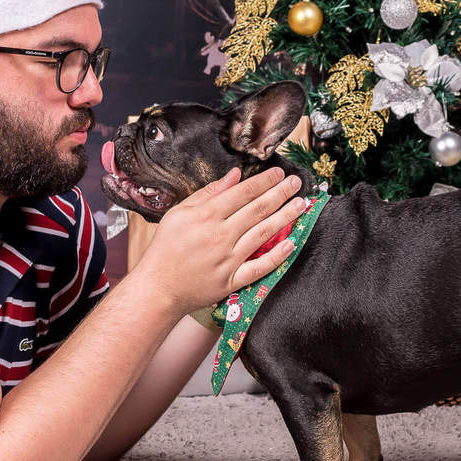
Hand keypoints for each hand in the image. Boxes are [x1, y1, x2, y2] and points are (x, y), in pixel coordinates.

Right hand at [131, 166, 306, 316]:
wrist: (159, 287)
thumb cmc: (166, 247)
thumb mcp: (178, 213)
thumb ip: (207, 193)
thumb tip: (234, 175)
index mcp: (206, 215)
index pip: (242, 193)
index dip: (263, 181)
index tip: (278, 173)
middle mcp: (220, 235)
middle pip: (257, 209)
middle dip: (280, 193)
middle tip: (296, 182)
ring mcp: (228, 258)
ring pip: (263, 233)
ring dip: (285, 217)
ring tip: (301, 204)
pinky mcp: (232, 280)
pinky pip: (260, 267)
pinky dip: (277, 256)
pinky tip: (292, 243)